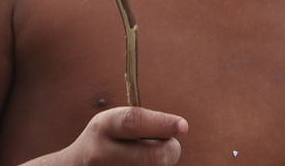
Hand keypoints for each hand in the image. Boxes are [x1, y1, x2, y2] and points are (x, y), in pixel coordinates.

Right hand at [56, 106, 186, 164]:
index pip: (134, 122)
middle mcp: (101, 153)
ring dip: (158, 164)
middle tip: (167, 146)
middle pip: (155, 156)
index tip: (183, 125)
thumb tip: (176, 131)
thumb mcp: (113, 124)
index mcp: (103, 127)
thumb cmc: (105, 142)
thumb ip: (140, 124)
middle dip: (170, 150)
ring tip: (139, 158)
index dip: (161, 123)